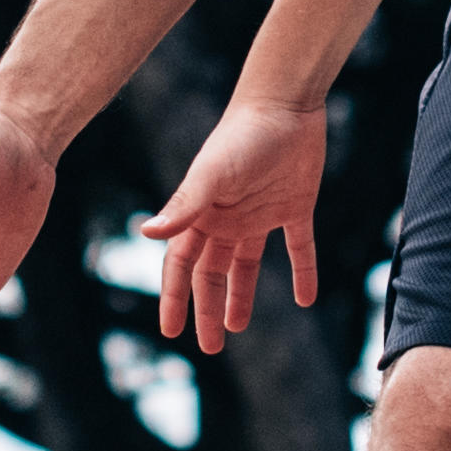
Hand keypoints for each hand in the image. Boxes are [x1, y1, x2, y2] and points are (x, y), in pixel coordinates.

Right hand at [132, 97, 327, 355]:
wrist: (286, 105)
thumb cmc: (242, 136)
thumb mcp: (211, 175)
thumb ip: (184, 205)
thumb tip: (145, 233)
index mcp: (203, 214)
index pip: (182, 265)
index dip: (175, 298)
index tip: (171, 331)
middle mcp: (227, 218)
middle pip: (212, 272)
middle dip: (208, 308)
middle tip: (209, 346)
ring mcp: (260, 214)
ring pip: (247, 265)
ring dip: (241, 296)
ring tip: (237, 328)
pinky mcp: (295, 206)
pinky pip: (298, 247)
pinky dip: (303, 272)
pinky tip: (305, 298)